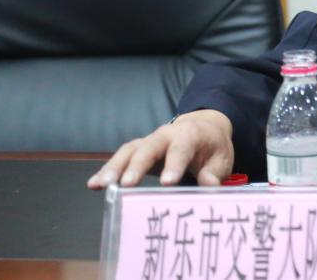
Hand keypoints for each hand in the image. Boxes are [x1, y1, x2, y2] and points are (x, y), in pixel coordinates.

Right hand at [86, 109, 233, 188]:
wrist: (203, 128)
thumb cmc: (212, 147)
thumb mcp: (221, 158)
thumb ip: (214, 173)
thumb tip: (209, 186)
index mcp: (190, 134)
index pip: (181, 148)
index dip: (174, 165)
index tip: (168, 183)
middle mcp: (166, 134)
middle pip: (149, 148)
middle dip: (137, 166)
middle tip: (127, 185)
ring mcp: (150, 140)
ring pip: (130, 150)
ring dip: (115, 167)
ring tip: (101, 185)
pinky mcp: (139, 149)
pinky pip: (122, 156)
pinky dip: (108, 169)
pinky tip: (95, 184)